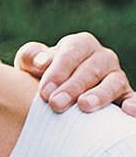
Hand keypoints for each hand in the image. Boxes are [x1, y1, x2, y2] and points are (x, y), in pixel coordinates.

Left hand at [14, 32, 135, 114]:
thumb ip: (31, 56)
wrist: (55, 93)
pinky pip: (133, 99)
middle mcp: (103, 57)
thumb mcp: (31, 63)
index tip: (44, 92)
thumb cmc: (41, 75)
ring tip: (84, 106)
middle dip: (72, 87)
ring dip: (99, 95)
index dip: (58, 71)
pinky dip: (134, 104)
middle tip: (55, 104)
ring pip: (113, 83)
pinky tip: (127, 111)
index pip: (72, 52)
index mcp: (81, 44)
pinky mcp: (125, 96)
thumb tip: (42, 62)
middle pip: (91, 69)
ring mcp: (116, 77)